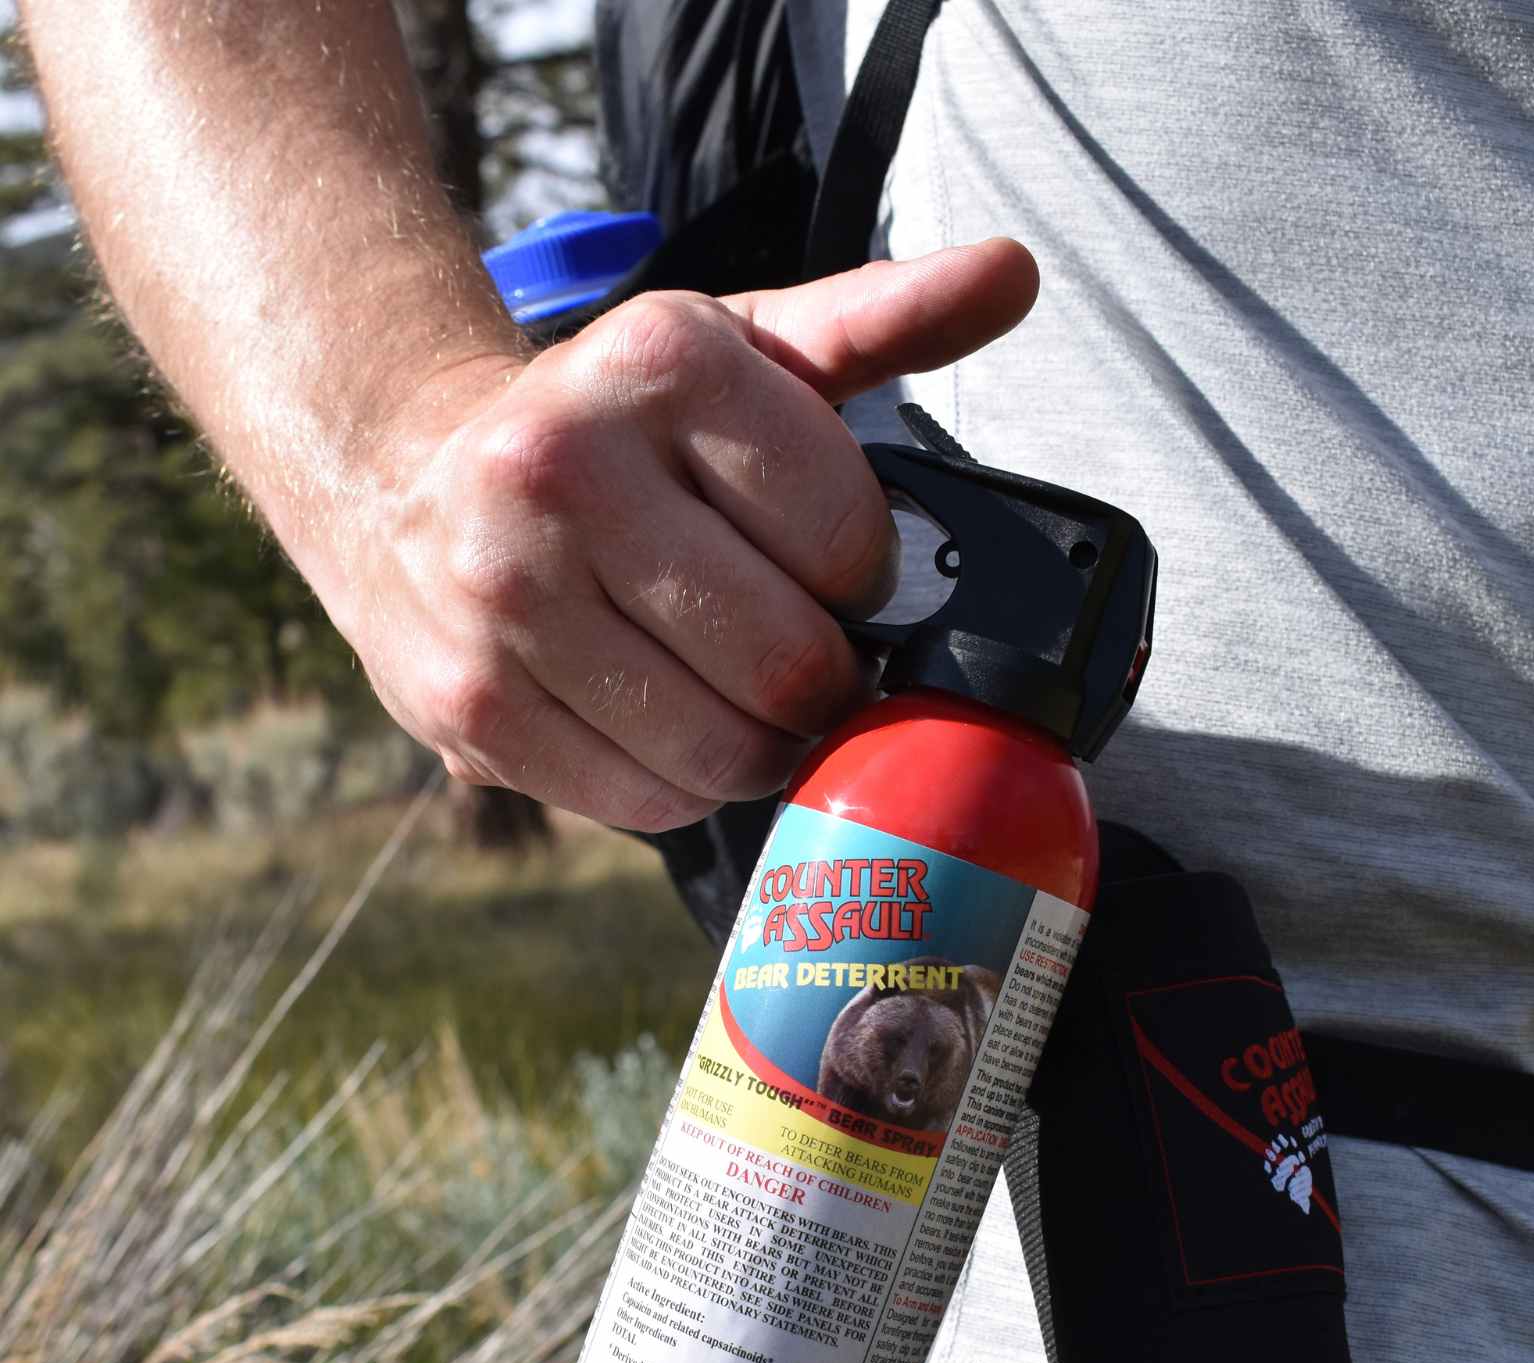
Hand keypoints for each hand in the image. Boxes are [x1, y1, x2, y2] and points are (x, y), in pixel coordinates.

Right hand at [328, 239, 1038, 830]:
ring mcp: (506, 595)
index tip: (827, 568)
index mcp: (660, 360)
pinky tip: (661, 724)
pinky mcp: (469, 706)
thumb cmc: (614, 428)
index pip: (851, 540)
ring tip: (734, 695)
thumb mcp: (737, 352)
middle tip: (800, 658)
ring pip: (724, 750)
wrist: (401, 481)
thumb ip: (878, 322)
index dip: (861, 579)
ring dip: (760, 746)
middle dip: (823, 682)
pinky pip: (647, 801)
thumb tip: (1014, 273)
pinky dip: (682, 786)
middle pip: (790, 663)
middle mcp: (564, 468)